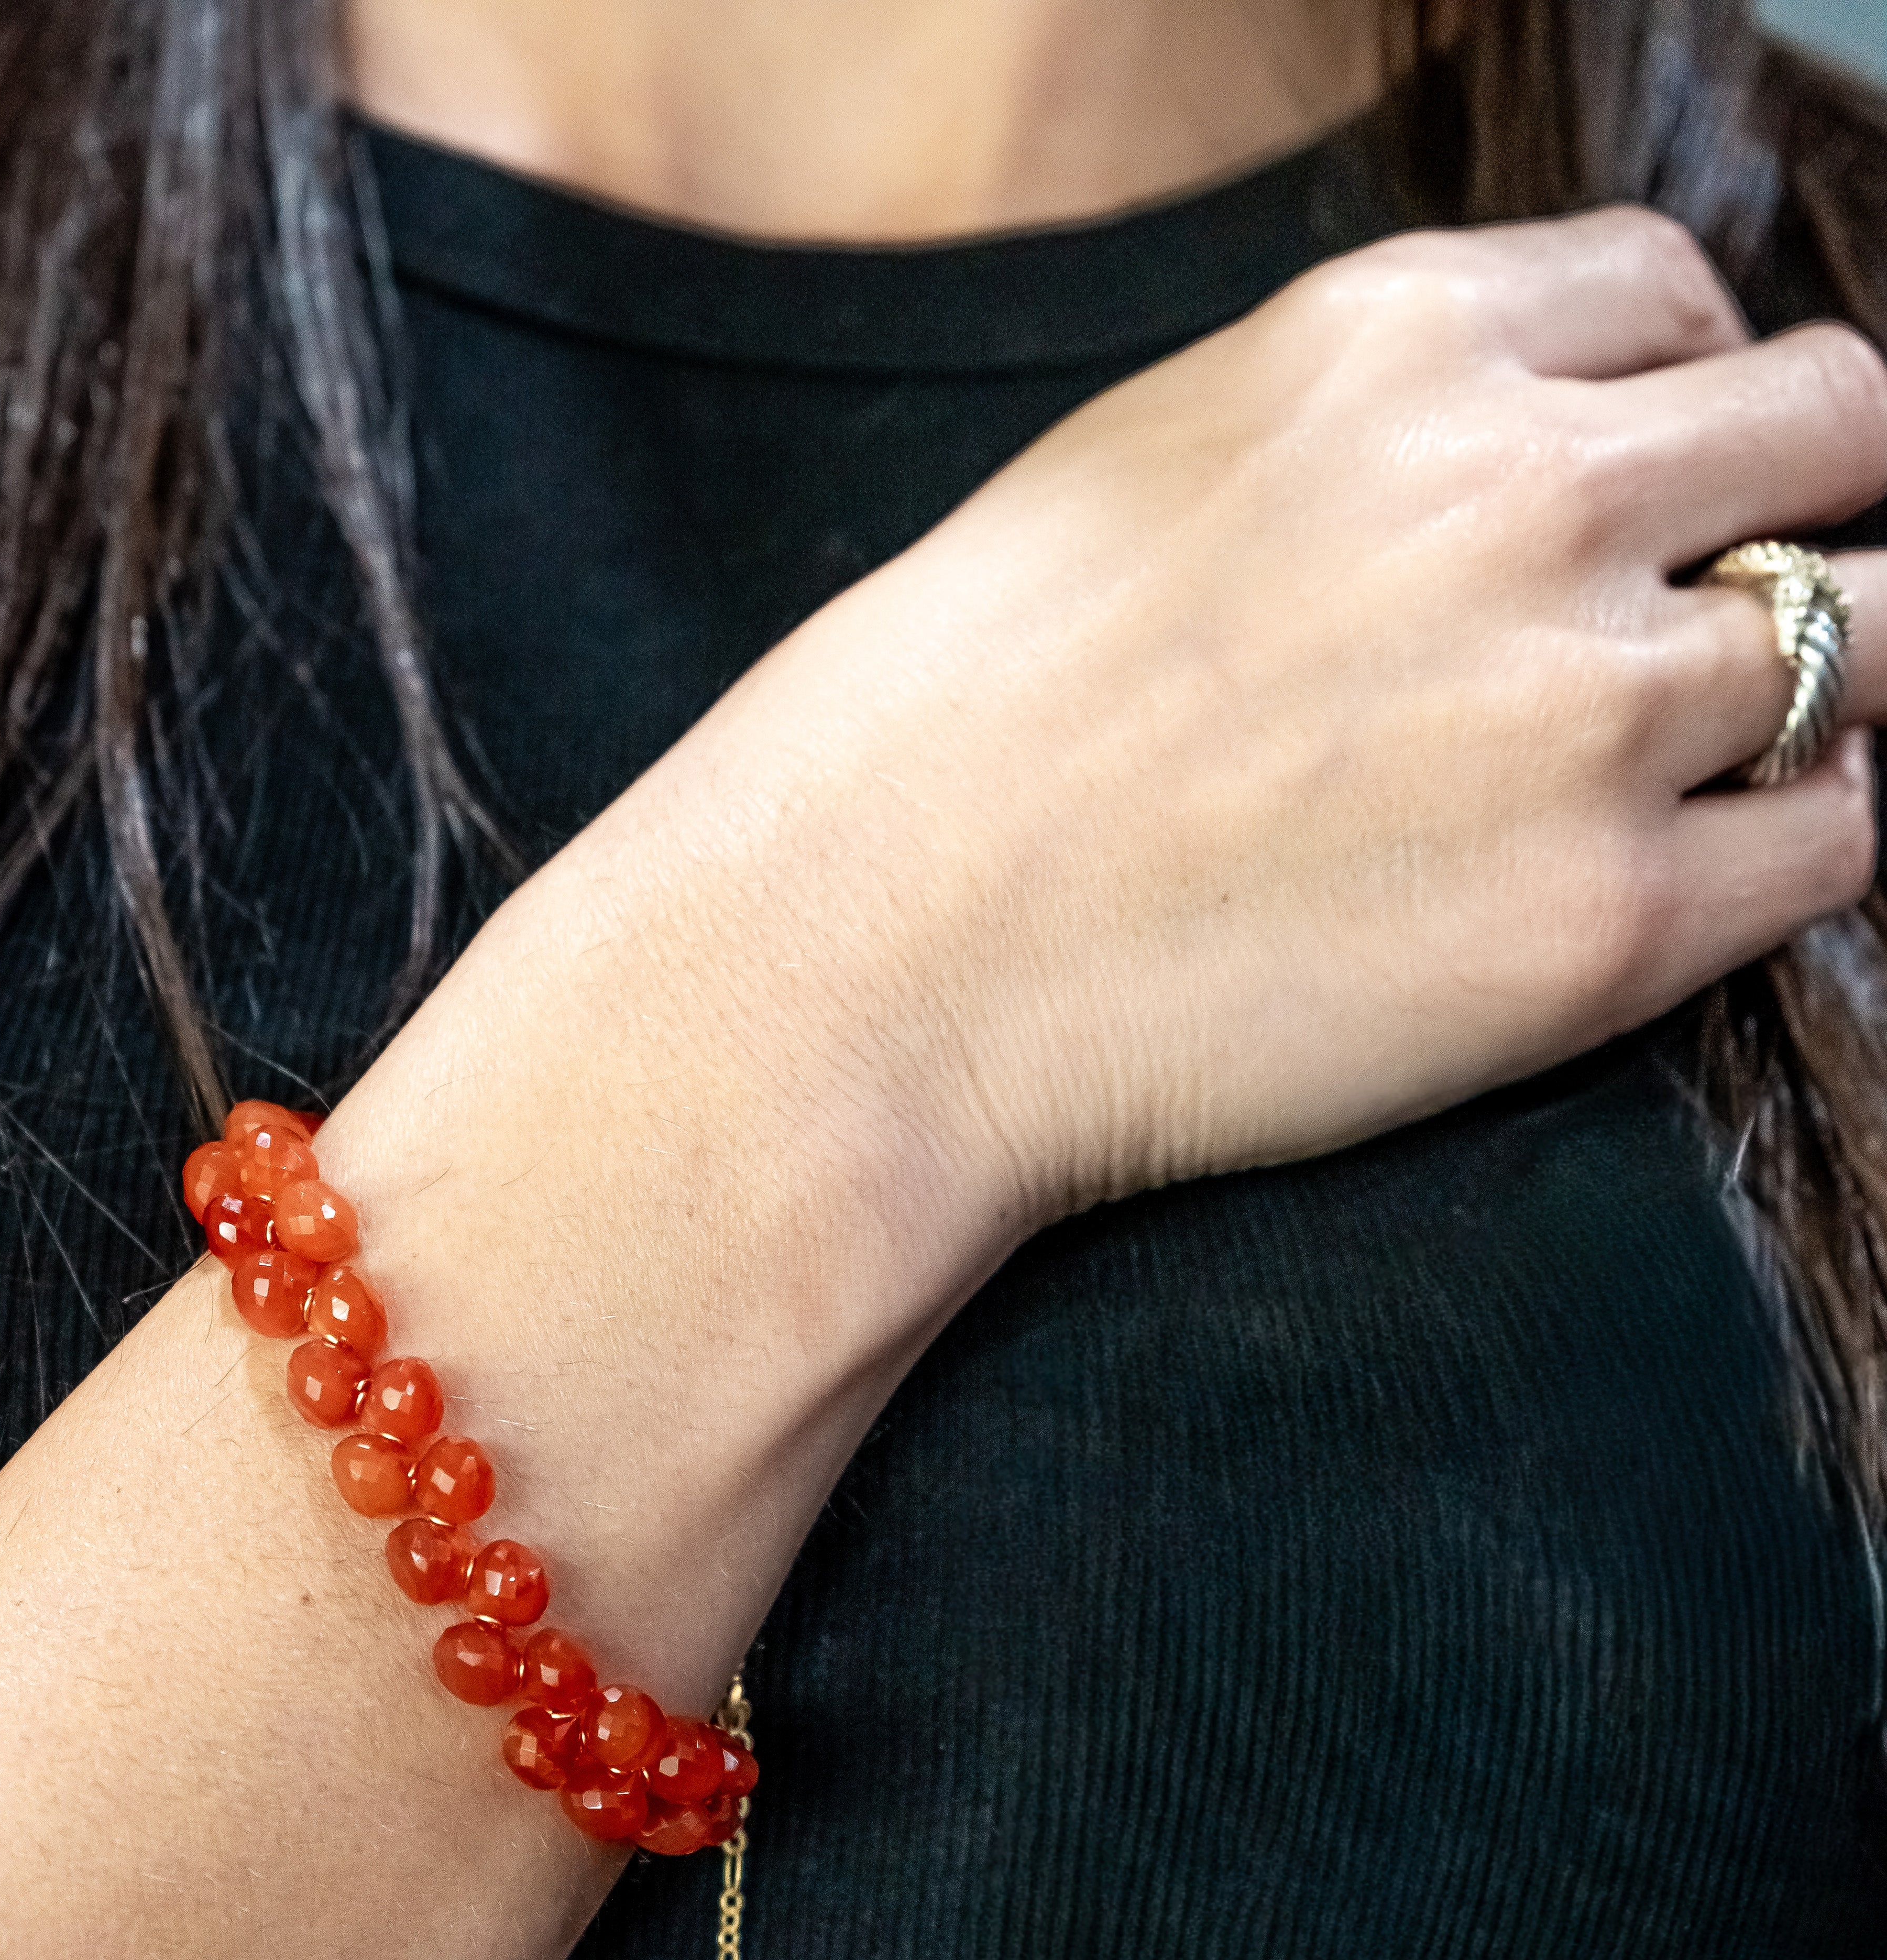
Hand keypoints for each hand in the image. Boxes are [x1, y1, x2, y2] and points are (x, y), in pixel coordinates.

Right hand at [659, 208, 1886, 1234]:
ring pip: (1865, 640)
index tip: (1643, 502)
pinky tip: (1684, 873)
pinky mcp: (1603, 922)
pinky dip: (1792, 842)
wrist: (866, 964)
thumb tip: (1535, 465)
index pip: (1678, 300)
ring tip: (1690, 769)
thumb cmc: (959, 735)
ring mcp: (1581, 708)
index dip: (1681, 408)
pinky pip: (1836, 842)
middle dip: (1788, 516)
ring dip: (1803, 692)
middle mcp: (1525, 489)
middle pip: (1833, 430)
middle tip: (1701, 627)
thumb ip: (1373, 437)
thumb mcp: (1154, 467)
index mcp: (1397, 343)